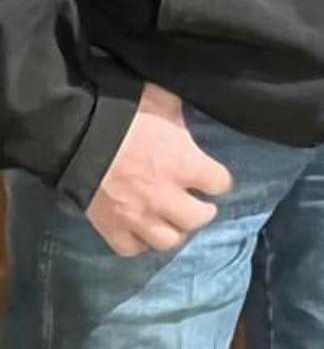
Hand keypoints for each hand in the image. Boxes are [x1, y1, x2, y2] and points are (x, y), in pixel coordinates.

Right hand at [85, 83, 232, 256]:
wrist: (78, 135)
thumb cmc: (125, 114)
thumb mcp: (162, 99)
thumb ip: (180, 112)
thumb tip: (189, 103)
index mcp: (184, 164)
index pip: (220, 183)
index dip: (218, 180)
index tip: (213, 178)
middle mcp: (166, 196)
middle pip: (198, 219)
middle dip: (202, 211)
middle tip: (198, 203)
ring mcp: (139, 217)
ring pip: (168, 241)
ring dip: (174, 230)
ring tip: (173, 219)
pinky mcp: (112, 229)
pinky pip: (133, 248)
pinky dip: (140, 242)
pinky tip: (142, 230)